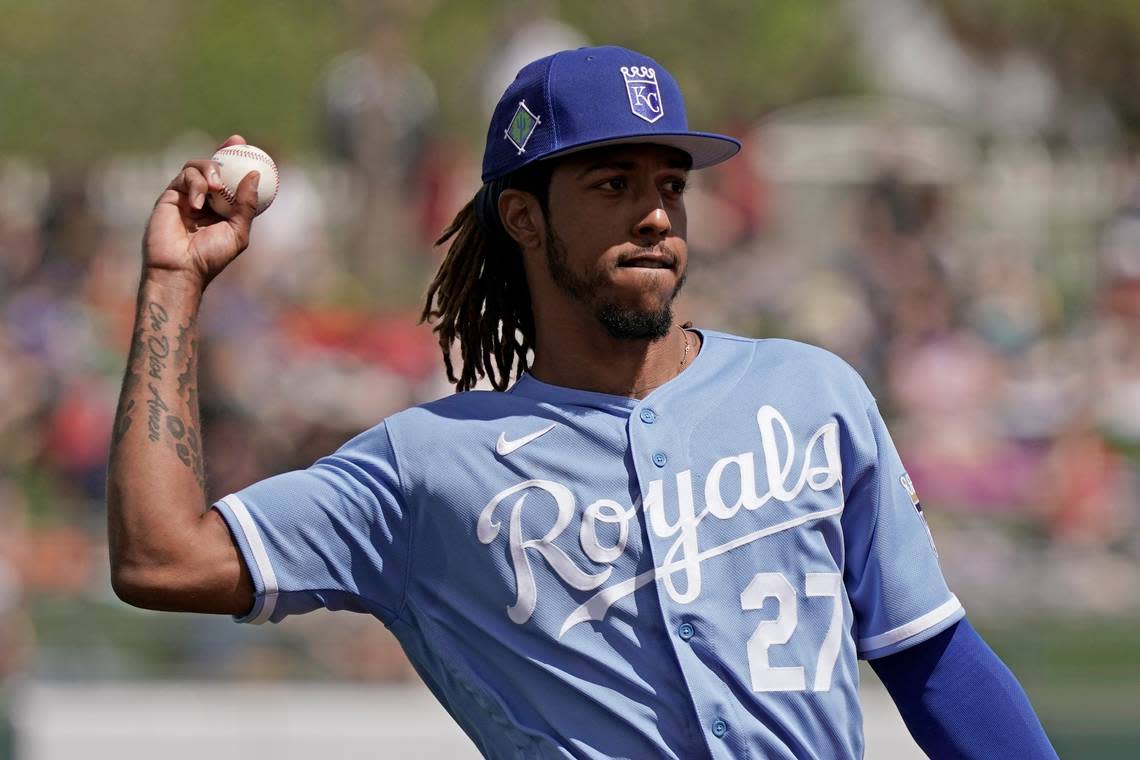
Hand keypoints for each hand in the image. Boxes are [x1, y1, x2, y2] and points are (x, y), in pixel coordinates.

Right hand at [142, 134, 260, 289]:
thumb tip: (255, 175)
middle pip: (214, 166)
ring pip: (197, 166)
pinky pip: (184, 177)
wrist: (181, 268)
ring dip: (211, 171)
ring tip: (218, 188)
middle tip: (236, 144)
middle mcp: (204, 199)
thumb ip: (246, 205)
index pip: (231, 179)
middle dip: (225, 150)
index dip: (239, 160)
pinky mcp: (170, 195)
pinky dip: (196, 186)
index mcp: (222, 207)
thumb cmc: (210, 256)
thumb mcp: (237, 232)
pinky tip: (198, 204)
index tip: (248, 147)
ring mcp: (186, 195)